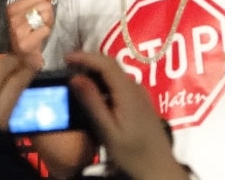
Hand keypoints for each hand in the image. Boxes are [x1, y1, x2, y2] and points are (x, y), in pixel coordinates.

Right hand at [6, 0, 55, 68]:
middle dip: (47, 14)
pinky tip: (40, 39)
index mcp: (12, 8)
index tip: (42, 10)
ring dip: (47, 24)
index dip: (45, 1)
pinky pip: (45, 30)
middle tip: (41, 24)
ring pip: (44, 17)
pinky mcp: (24, 43)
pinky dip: (46, 33)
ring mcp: (17, 31)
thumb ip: (41, 0)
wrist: (24, 58)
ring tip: (40, 31)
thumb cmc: (29, 34)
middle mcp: (12, 18)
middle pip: (43, 6)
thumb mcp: (33, 14)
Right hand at [65, 52, 188, 179]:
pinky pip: (119, 82)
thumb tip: (75, 77)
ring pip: (115, 73)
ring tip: (76, 76)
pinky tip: (93, 92)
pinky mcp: (139, 101)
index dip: (85, 56)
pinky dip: (103, 80)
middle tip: (67, 65)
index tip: (65, 58)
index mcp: (127, 92)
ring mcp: (139, 93)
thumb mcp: (108, 131)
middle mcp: (135, 87)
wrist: (159, 168)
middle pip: (111, 64)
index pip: (106, 63)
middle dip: (88, 60)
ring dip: (95, 70)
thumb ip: (92, 103)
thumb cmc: (132, 153)